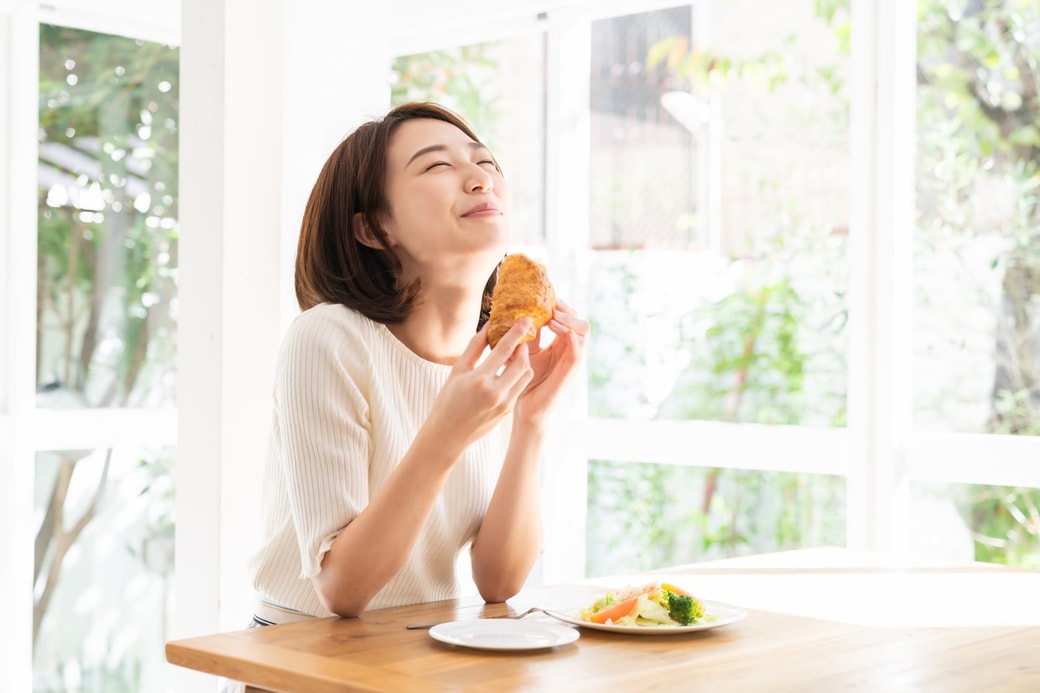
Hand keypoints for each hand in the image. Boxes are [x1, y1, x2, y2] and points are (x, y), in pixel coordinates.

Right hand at [425, 318, 535, 452]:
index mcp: (480, 380)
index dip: (517, 332)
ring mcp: (504, 403)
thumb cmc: (448, 400)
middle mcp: (496, 392)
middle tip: (521, 336)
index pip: (504, 350)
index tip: (526, 319)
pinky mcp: (508, 411)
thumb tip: (489, 326)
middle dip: (524, 346)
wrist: (448, 435)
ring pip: (526, 375)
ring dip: (524, 361)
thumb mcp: (458, 370)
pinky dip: (519, 375)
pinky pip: (520, 387)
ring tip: (514, 353)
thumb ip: (475, 347)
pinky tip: (510, 369)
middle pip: (522, 362)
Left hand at [514, 298, 588, 426]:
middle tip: (552, 305)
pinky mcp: (569, 374)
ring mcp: (571, 362)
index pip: (570, 319)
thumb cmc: (526, 382)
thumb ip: (528, 335)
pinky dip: (573, 340)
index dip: (562, 307)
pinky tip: (563, 331)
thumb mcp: (526, 352)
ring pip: (583, 332)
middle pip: (580, 322)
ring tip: (552, 319)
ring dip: (569, 321)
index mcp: (561, 345)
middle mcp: (570, 351)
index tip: (548, 298)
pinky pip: (578, 354)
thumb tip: (519, 312)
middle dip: (568, 310)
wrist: (526, 409)